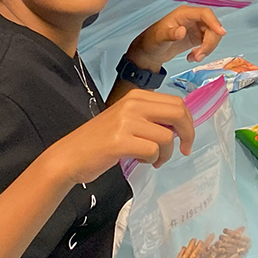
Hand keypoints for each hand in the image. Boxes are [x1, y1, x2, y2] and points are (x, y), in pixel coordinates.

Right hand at [45, 90, 193, 183]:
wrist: (69, 156)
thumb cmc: (99, 141)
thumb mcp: (126, 120)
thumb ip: (150, 118)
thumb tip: (180, 127)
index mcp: (136, 97)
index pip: (176, 102)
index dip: (188, 121)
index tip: (186, 138)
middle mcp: (132, 104)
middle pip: (178, 113)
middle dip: (188, 134)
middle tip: (184, 150)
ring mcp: (126, 122)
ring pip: (167, 137)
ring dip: (165, 153)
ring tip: (152, 160)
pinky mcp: (120, 141)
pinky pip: (153, 151)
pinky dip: (152, 160)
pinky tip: (140, 161)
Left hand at [127, 7, 225, 70]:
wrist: (150, 53)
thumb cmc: (152, 41)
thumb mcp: (159, 38)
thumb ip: (170, 34)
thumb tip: (181, 31)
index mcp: (184, 14)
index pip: (204, 14)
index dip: (214, 22)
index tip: (221, 33)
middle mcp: (193, 19)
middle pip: (211, 27)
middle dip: (209, 43)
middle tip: (199, 56)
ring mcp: (196, 28)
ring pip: (212, 36)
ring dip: (207, 49)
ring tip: (193, 58)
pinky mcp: (197, 38)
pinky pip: (208, 43)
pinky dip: (203, 52)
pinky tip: (192, 57)